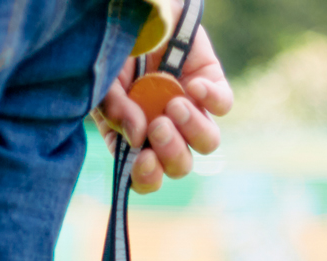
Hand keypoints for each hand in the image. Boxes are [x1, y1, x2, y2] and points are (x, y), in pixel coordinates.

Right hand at [96, 26, 232, 194]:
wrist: (136, 8)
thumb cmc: (112, 46)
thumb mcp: (103, 80)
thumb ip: (114, 110)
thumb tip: (136, 137)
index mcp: (135, 137)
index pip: (146, 175)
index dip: (146, 177)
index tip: (143, 160)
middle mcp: (165, 128)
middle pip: (180, 165)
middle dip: (172, 153)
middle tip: (158, 126)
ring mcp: (191, 108)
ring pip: (207, 142)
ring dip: (192, 131)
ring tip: (175, 106)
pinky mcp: (211, 85)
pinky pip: (222, 105)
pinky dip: (211, 100)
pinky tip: (194, 86)